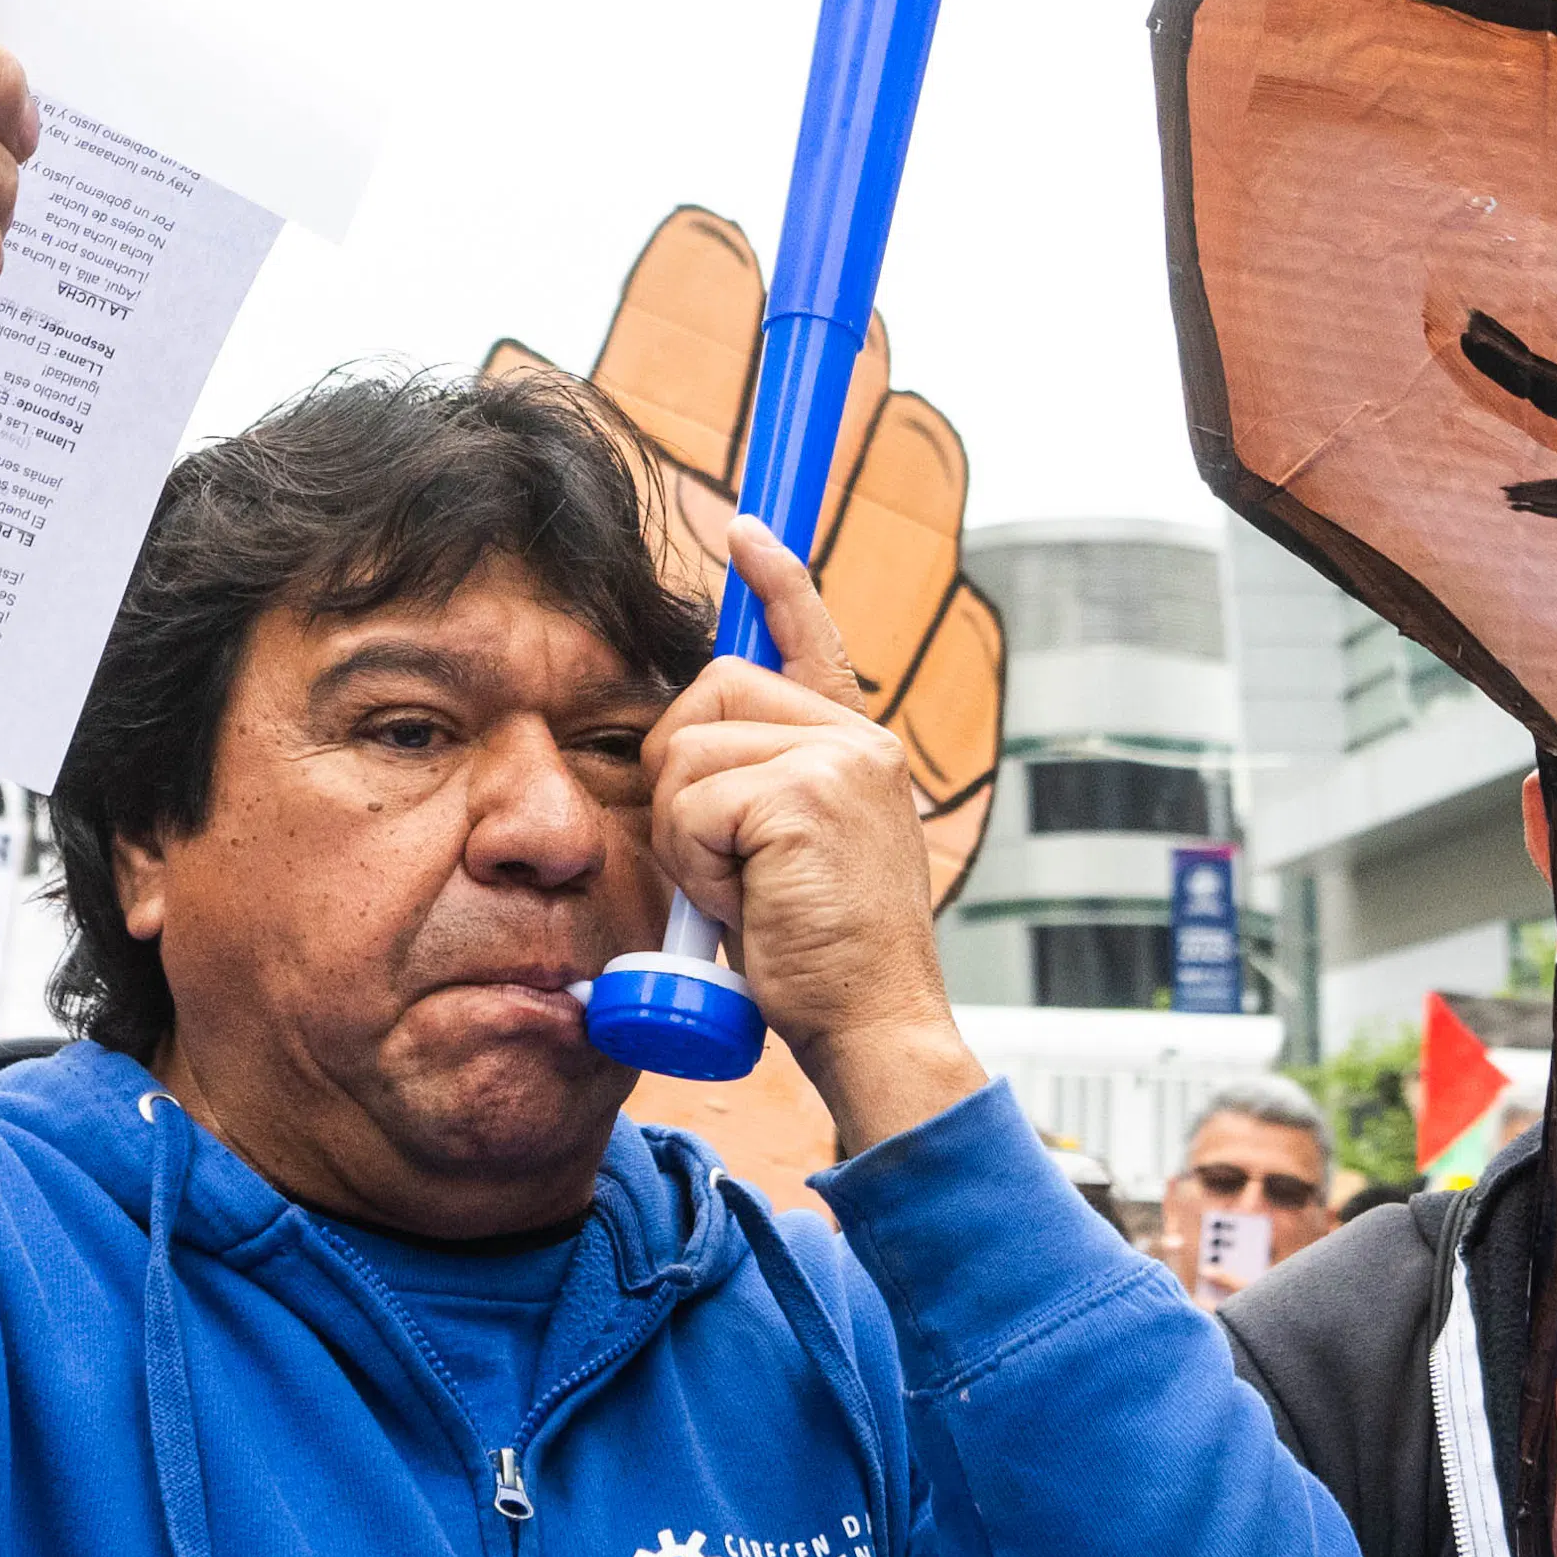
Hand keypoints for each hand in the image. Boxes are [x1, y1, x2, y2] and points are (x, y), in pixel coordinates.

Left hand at [494, 208, 1007, 1191]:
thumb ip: (753, 799)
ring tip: (746, 898)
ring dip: (688, 836)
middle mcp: (855, 742)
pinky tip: (751, 907)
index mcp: (854, 754)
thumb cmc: (820, 967)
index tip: (741, 525)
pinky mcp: (807, 792)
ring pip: (686, 751)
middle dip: (682, 780)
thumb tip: (684, 754)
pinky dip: (699, 865)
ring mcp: (838, 762)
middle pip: (704, 697)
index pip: (810, 640)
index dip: (775, 581)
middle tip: (727, 872)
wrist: (875, 1031)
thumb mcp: (785, 862)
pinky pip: (692, 801)